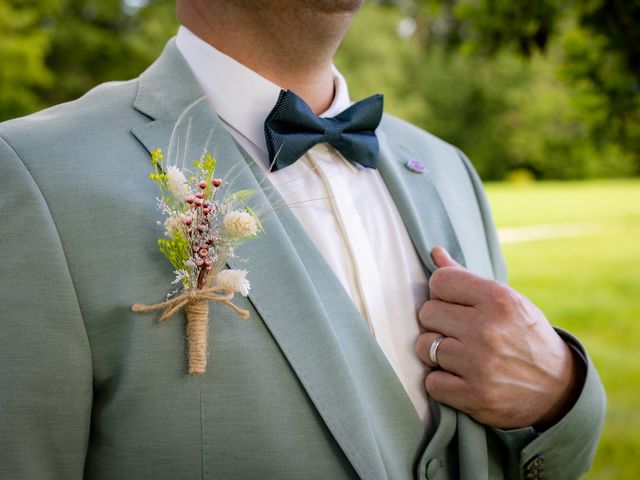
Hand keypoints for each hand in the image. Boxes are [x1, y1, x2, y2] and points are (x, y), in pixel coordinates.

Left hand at [416, 247, 582, 428]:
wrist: (558, 388)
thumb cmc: (523, 335)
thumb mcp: (506, 301)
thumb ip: (466, 278)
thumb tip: (435, 252)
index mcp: (498, 299)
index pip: (440, 281)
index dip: (442, 293)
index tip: (454, 305)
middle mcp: (488, 329)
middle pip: (427, 313)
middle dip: (438, 322)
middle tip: (457, 332)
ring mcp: (480, 364)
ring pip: (424, 347)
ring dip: (435, 353)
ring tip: (457, 355)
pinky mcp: (474, 396)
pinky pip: (431, 382)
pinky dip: (441, 382)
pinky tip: (460, 378)